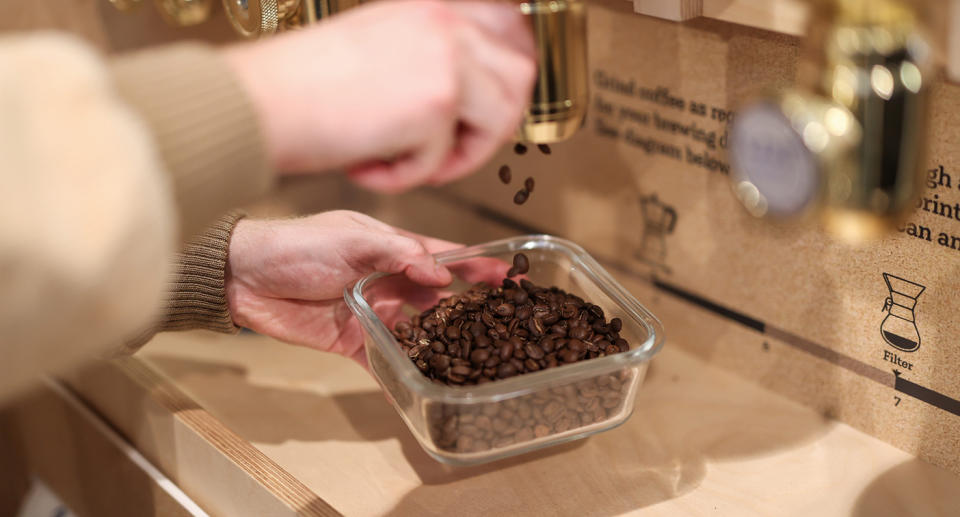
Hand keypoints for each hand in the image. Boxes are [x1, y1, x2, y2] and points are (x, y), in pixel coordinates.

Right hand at [222, 0, 535, 191]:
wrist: (259, 103)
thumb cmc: (302, 84)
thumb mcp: (380, 45)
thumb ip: (429, 57)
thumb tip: (472, 93)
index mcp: (431, 4)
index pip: (508, 24)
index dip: (513, 67)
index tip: (499, 99)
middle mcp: (445, 20)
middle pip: (520, 73)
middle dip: (495, 122)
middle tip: (456, 146)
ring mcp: (446, 58)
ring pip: (498, 119)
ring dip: (458, 154)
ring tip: (408, 162)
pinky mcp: (437, 102)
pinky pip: (448, 158)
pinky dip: (409, 177)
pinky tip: (370, 164)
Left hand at [224, 211, 503, 364]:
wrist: (244, 276)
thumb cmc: (296, 245)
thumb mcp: (350, 239)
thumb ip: (397, 253)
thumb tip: (441, 273)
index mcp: (393, 250)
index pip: (445, 257)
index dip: (478, 266)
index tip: (511, 276)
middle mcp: (390, 282)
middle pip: (439, 297)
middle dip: (470, 308)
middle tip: (504, 323)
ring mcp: (375, 313)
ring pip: (419, 330)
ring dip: (444, 342)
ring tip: (477, 358)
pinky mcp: (354, 341)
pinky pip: (386, 360)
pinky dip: (404, 373)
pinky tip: (425, 386)